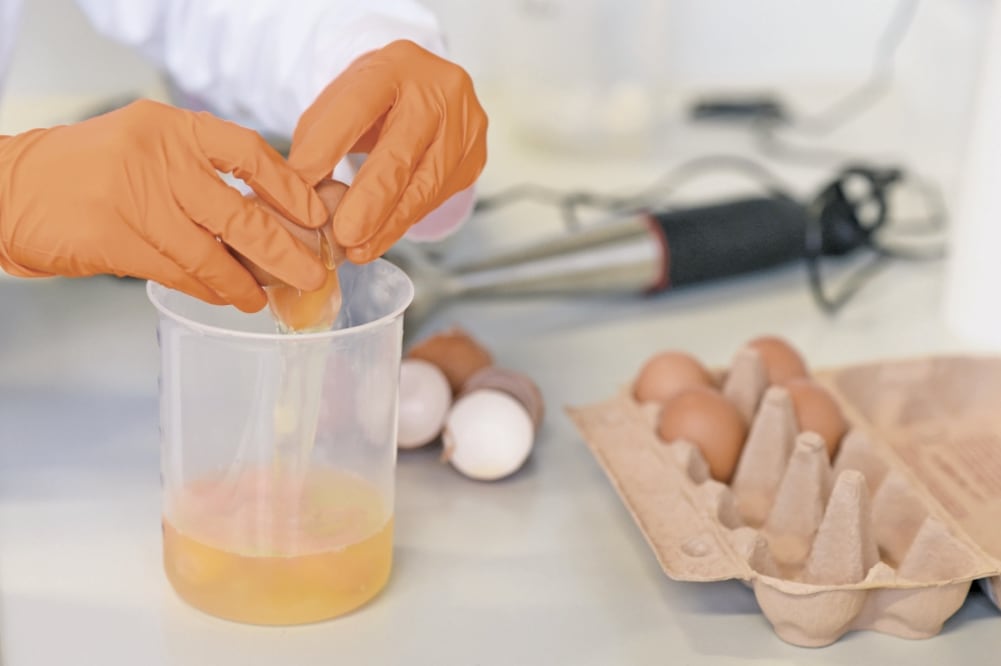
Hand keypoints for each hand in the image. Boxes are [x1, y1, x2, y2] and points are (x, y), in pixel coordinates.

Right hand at [0, 99, 329, 311]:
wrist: (14, 188)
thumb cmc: (91, 170)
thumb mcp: (147, 147)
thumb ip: (201, 172)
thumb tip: (269, 216)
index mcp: (173, 127)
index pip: (249, 152)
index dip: (290, 188)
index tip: (317, 215)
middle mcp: (158, 157)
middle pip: (241, 216)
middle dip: (284, 253)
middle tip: (311, 274)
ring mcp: (135, 199)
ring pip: (211, 255)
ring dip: (244, 283)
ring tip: (264, 299)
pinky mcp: (116, 239)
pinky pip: (178, 273)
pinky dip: (207, 289)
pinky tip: (225, 297)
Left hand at [289, 39, 487, 262]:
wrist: (426, 91)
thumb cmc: (375, 101)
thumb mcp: (340, 102)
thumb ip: (318, 138)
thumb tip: (301, 191)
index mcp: (395, 65)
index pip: (358, 106)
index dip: (328, 147)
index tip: (300, 184)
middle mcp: (438, 91)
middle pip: (401, 152)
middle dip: (369, 200)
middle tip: (344, 234)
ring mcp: (464, 126)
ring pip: (425, 186)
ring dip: (388, 224)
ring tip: (358, 249)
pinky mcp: (474, 158)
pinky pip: (437, 198)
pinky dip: (404, 221)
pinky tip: (380, 238)